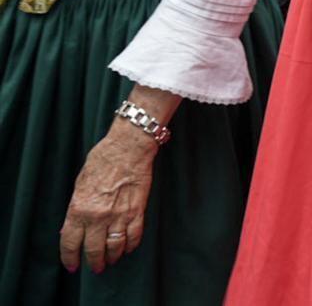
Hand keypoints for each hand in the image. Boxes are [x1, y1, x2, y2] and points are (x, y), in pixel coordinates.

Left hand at [60, 119, 157, 273]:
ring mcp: (119, 215)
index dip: (70, 258)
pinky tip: (128, 247)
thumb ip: (76, 209)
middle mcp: (98, 216)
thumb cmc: (102, 160)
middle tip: (96, 267)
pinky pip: (135, 235)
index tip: (73, 266)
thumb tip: (72, 228)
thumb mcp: (79, 185)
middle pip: (94, 250)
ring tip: (112, 260)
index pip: (70, 243)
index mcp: (79, 209)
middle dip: (94, 262)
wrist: (128, 148)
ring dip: (113, 257)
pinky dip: (132, 244)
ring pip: (115, 247)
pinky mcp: (137, 210)